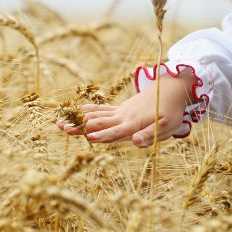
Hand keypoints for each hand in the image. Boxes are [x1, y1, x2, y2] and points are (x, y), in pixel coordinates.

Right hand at [56, 69, 195, 146]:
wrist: (172, 89)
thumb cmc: (171, 111)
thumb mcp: (167, 126)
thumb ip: (150, 135)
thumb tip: (135, 142)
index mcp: (134, 124)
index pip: (115, 132)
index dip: (103, 135)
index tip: (88, 137)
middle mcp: (123, 117)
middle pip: (99, 123)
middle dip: (81, 127)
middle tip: (62, 128)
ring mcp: (120, 112)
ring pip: (96, 116)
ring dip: (79, 119)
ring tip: (60, 122)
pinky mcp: (121, 109)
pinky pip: (102, 110)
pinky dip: (90, 111)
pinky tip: (77, 111)